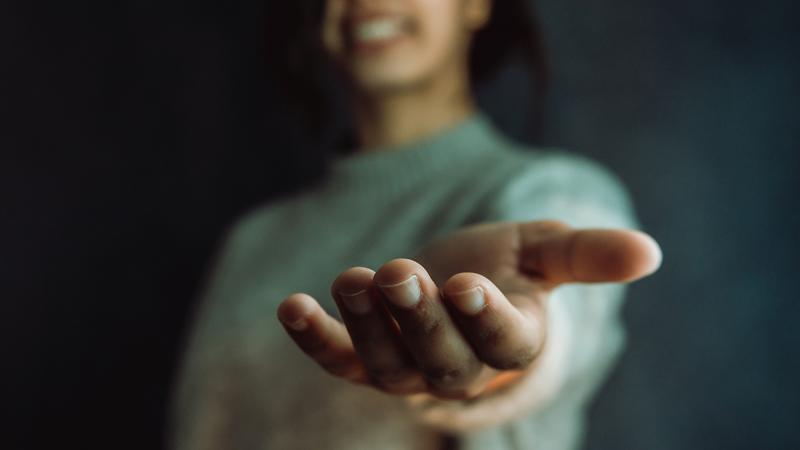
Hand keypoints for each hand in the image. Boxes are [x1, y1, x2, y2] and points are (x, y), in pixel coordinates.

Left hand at [276, 220, 660, 399]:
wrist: (454, 288)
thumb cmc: (507, 270)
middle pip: (442, 361)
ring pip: (387, 364)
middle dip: (420, 322)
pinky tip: (290, 306)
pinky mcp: (363, 358)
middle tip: (402, 274)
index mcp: (511, 341)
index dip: (487, 319)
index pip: (504, 343)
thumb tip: (651, 252)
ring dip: (366, 325)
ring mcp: (408, 368)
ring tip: (354, 279)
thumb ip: (590, 254)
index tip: (470, 285)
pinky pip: (338, 359)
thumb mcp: (544, 252)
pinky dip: (314, 339)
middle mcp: (460, 367)